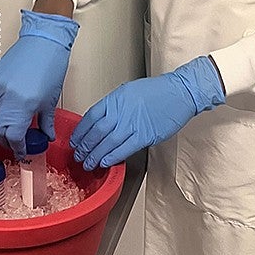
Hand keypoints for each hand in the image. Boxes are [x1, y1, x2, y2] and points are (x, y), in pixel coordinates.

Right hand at [0, 9, 78, 156]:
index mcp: (23, 105)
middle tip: (18, 141)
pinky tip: (15, 102)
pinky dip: (3, 105)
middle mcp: (7, 96)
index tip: (22, 151)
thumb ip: (46, 121)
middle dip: (7, 138)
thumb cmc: (51, 63)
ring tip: (19, 119)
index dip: (17, 147)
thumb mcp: (51, 98)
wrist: (44, 38)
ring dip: (5, 121)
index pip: (13, 136)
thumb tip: (46, 135)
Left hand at [70, 56, 225, 169]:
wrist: (179, 92)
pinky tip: (105, 162)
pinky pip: (124, 149)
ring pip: (107, 142)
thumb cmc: (157, 91)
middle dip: (85, 146)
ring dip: (95, 155)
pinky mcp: (144, 135)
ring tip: (88, 163)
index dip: (80, 131)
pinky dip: (113, 157)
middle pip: (96, 132)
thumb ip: (115, 106)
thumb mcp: (128, 91)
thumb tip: (103, 120)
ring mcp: (132, 123)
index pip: (91, 116)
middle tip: (78, 155)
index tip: (75, 139)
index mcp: (115, 99)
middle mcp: (121, 111)